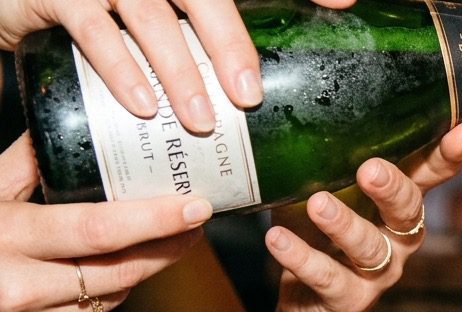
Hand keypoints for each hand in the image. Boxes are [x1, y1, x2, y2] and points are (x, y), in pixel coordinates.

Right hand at [0, 0, 355, 131]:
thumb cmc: (122, 6)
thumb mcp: (187, 8)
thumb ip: (243, 14)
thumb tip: (340, 6)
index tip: (339, 5)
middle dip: (230, 40)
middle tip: (250, 95)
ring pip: (149, 14)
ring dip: (179, 70)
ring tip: (202, 120)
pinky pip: (91, 28)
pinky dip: (118, 68)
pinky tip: (141, 104)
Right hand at [0, 134, 212, 311]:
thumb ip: (21, 165)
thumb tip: (60, 120)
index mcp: (5, 239)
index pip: (99, 231)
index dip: (155, 220)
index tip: (195, 206)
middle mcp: (20, 290)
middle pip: (120, 270)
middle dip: (168, 246)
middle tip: (198, 221)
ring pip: (112, 296)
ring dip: (143, 269)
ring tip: (167, 239)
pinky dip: (108, 291)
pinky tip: (114, 270)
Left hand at [265, 123, 461, 311]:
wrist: (311, 307)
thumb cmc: (321, 237)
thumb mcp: (329, 194)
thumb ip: (328, 164)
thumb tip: (301, 112)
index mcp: (399, 205)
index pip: (432, 175)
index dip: (449, 156)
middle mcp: (399, 238)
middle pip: (408, 211)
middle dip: (392, 190)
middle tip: (370, 170)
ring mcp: (378, 272)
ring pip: (369, 248)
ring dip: (343, 224)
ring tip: (317, 205)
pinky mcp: (349, 299)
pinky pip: (327, 277)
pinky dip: (301, 257)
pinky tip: (278, 239)